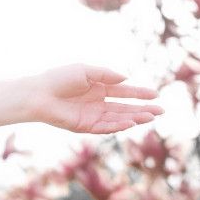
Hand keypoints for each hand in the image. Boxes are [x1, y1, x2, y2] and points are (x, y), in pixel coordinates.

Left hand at [27, 63, 162, 134]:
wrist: (39, 93)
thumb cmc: (58, 78)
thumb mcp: (85, 70)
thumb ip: (106, 74)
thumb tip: (126, 78)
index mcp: (98, 88)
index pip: (124, 93)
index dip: (140, 94)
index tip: (156, 95)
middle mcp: (98, 103)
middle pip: (125, 108)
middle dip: (143, 110)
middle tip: (161, 111)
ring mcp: (92, 116)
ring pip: (118, 119)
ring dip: (134, 118)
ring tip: (150, 117)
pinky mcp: (85, 127)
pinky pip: (105, 128)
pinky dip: (118, 126)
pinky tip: (131, 123)